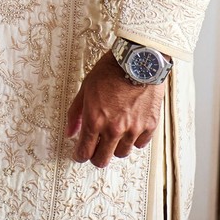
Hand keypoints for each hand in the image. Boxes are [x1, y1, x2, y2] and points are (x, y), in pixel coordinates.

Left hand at [65, 50, 165, 168]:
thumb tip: (70, 132)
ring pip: (122, 154)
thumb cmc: (111, 70)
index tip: (80, 154)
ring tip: (114, 136)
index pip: (84, 151)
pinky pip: (140, 144)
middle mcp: (114, 129)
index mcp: (95, 120)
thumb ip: (75, 113)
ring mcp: (133, 129)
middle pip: (102, 159)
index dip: (80, 156)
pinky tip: (130, 130)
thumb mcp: (85, 88)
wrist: (138, 60)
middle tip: (95, 150)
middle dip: (96, 157)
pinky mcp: (150, 125)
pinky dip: (134, 140)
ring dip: (115, 147)